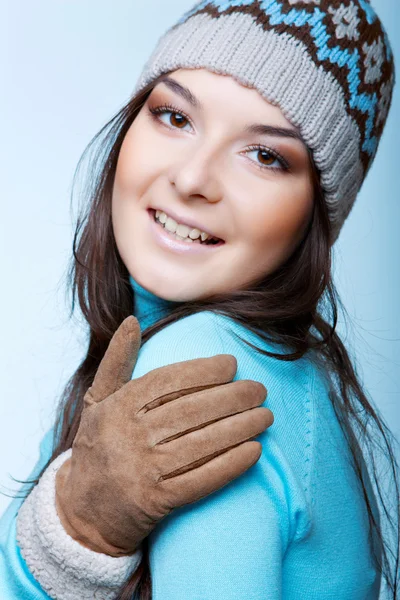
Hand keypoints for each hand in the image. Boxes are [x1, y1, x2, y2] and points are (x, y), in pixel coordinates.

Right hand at [55, 316, 272, 555]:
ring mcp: (144, 471)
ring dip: (240, 428)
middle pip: (190, 410)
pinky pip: (201, 480)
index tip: (231, 364)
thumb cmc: (98, 445)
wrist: (83, 510)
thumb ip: (116, 360)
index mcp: (118, 407)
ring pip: (201, 443)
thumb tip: (131, 320)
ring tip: (265, 415)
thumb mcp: (97, 400)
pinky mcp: (157, 501)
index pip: (167, 382)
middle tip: (259, 389)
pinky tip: (255, 450)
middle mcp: (131, 436)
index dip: (203, 371)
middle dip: (231, 397)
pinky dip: (231, 464)